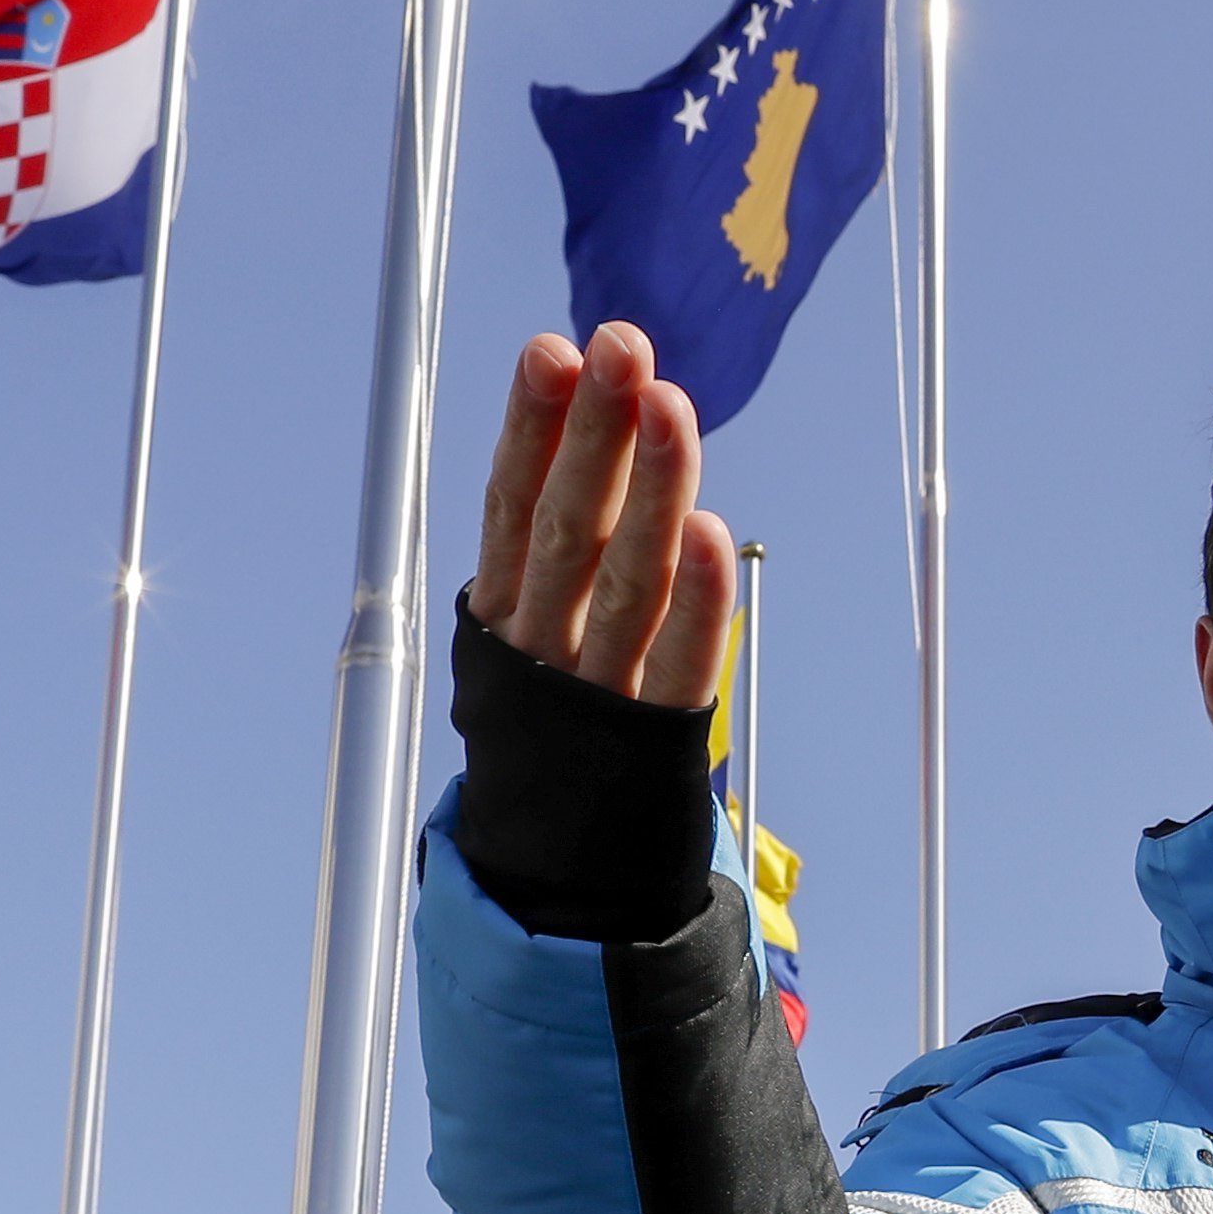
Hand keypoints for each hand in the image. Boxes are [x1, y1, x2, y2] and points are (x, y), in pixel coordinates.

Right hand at [470, 323, 735, 707]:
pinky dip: (695, 597)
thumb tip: (580, 417)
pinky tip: (706, 527)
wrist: (561, 867)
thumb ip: (558, 546)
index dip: (532, 429)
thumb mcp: (539, 634)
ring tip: (667, 400)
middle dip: (593, 433)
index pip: (514, 505)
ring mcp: (593, 689)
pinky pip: (678, 658)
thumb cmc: (559, 724)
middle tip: (617, 345)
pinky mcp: (653, 733)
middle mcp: (542, 643)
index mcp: (506, 611)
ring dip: (648, 484)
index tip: (552, 348)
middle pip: (567, 524)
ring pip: (621, 573)